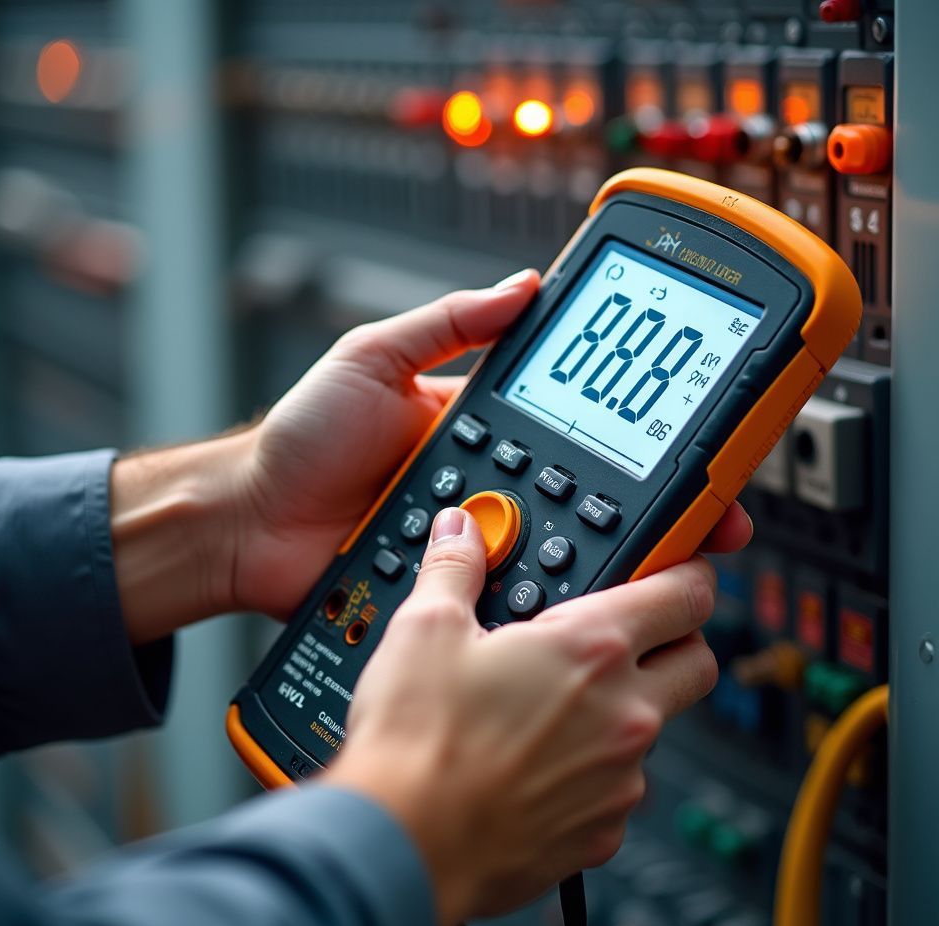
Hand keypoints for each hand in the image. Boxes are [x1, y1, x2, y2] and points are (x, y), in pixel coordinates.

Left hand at [109, 271, 749, 643]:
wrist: (248, 521)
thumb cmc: (301, 437)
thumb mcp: (373, 357)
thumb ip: (447, 323)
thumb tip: (524, 285)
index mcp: (481, 431)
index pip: (576, 430)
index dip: (633, 439)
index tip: (690, 444)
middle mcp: (485, 490)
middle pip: (584, 503)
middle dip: (650, 515)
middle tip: (709, 525)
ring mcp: (470, 546)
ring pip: (556, 558)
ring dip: (609, 562)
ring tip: (667, 565)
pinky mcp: (448, 594)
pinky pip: (504, 601)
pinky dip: (544, 606)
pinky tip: (589, 608)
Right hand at [328, 504, 750, 925]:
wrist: (403, 844)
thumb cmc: (418, 740)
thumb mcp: (426, 628)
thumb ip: (455, 570)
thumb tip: (461, 535)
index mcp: (592, 648)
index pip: (687, 593)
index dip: (688, 572)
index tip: (675, 570)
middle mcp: (624, 714)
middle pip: (696, 662)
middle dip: (677, 640)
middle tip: (627, 635)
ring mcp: (619, 780)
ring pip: (654, 730)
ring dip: (622, 710)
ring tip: (552, 707)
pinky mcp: (601, 834)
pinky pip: (617, 790)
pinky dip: (591, 772)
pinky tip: (534, 765)